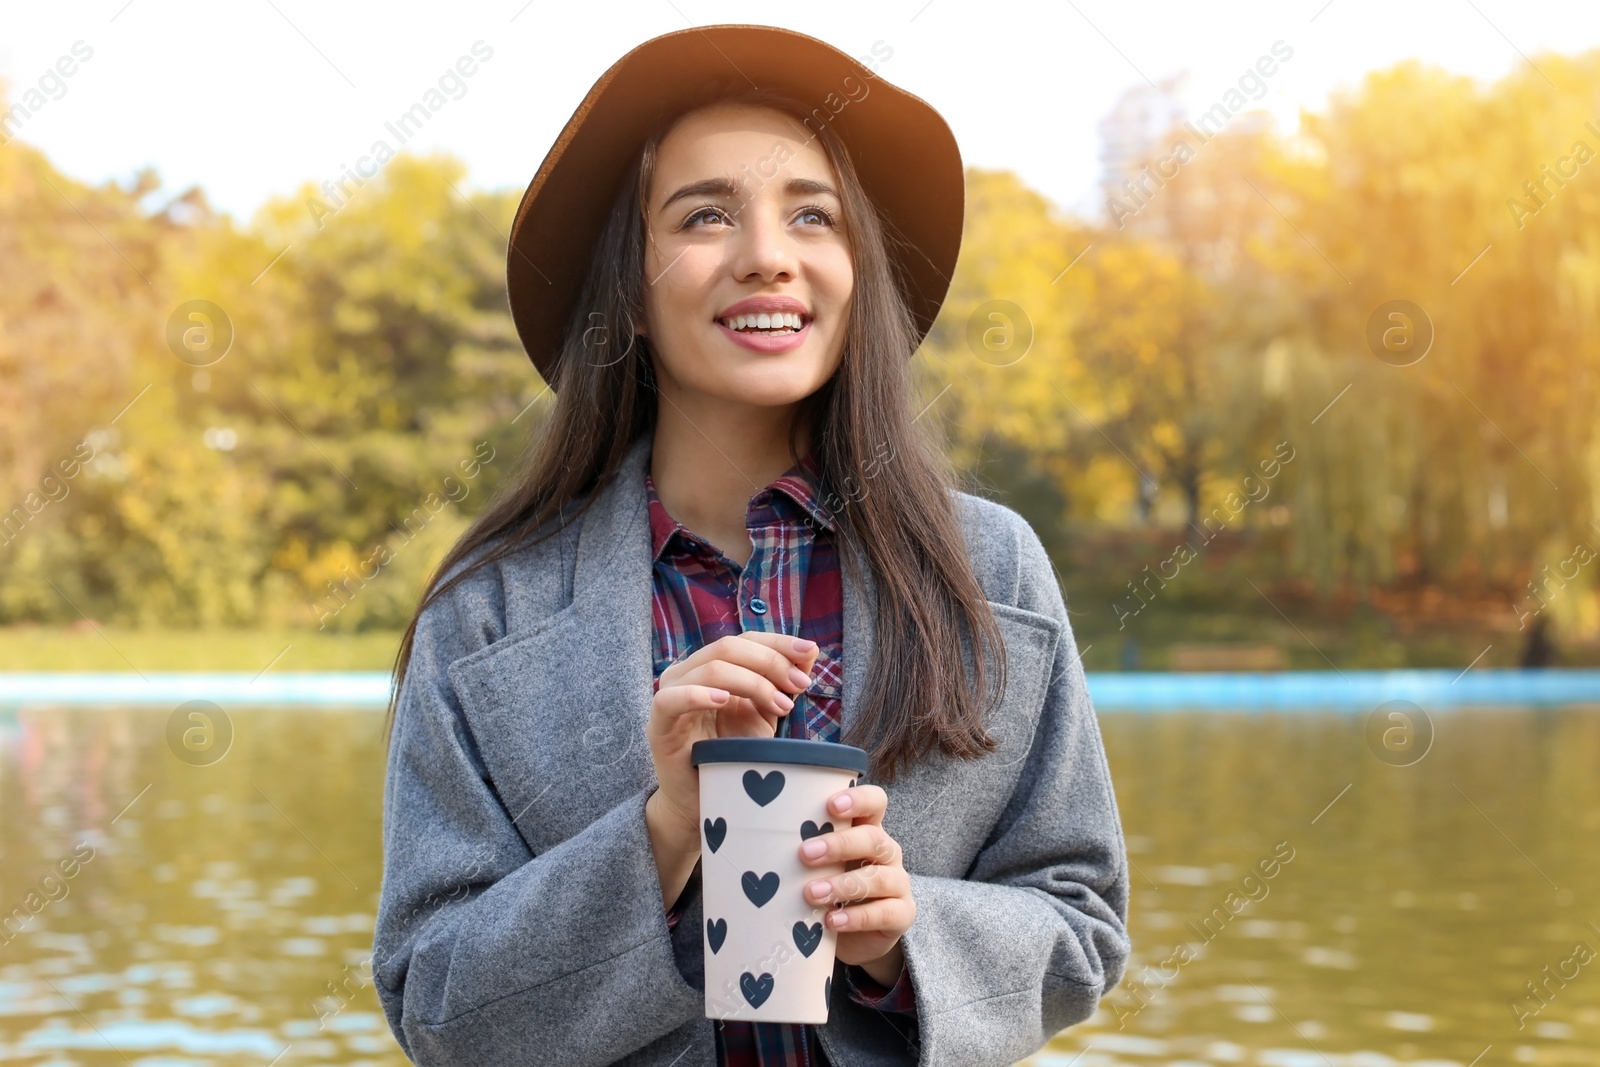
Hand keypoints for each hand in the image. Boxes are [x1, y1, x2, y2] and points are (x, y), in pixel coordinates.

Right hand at [646, 632, 818, 838]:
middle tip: (799, 686)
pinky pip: (671, 699)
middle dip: (771, 662)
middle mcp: (687, 672)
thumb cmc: (731, 756)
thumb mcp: (764, 714)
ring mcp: (670, 694)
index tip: (810, 654)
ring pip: (711, 669)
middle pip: (729, 647)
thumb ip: (781, 683)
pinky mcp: (658, 723)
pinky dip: (698, 694)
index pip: (745, 639)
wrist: (701, 802)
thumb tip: (810, 651)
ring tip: (779, 705)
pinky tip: (724, 701)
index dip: (778, 642)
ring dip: (752, 682)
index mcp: (710, 665)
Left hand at [797, 783, 915, 979]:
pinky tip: (831, 921)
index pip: (875, 802)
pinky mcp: (901, 914)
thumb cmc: (830, 890)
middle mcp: (887, 852)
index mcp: (868, 830)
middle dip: (839, 845)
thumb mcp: (818, 867)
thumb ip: (803, 851)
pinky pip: (885, 912)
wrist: (855, 937)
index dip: (858, 800)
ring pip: (879, 877)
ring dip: (843, 885)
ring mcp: (898, 883)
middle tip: (804, 854)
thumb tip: (747, 839)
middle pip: (873, 838)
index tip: (830, 805)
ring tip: (811, 894)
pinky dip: (856, 917)